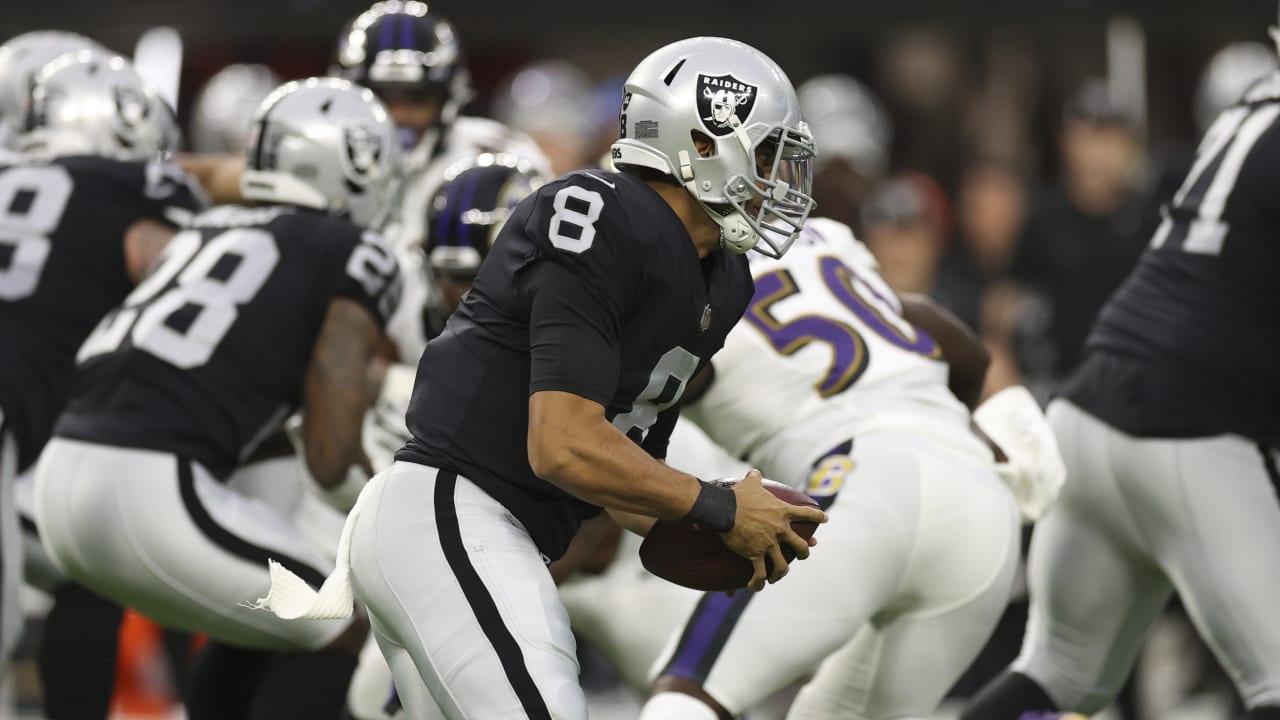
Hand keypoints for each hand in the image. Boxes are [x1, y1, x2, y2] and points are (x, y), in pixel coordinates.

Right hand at [719, 470, 827, 591]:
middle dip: (804, 552)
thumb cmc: (737, 495)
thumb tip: (754, 472)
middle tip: (802, 554)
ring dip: (781, 573)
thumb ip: (755, 478)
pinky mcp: (755, 554)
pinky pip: (760, 573)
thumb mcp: (750, 483)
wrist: (724, 509)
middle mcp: (779, 530)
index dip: (818, 517)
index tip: (825, 519)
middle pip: (801, 546)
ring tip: (777, 576)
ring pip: (783, 565)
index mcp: (782, 512)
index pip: (806, 514)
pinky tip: (755, 586)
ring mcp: (769, 544)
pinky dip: (757, 582)